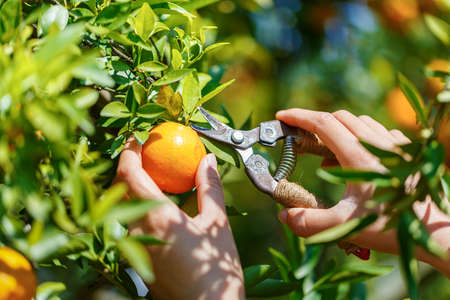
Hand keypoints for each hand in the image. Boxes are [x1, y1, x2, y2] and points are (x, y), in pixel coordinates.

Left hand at [114, 138, 243, 299]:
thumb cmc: (216, 269)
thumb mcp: (217, 223)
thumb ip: (209, 187)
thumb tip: (207, 160)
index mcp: (155, 216)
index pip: (128, 173)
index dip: (129, 151)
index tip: (137, 136)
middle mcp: (136, 230)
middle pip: (120, 188)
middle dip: (129, 165)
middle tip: (148, 152)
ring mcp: (134, 246)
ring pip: (124, 206)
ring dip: (135, 186)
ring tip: (157, 175)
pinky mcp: (139, 258)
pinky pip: (132, 223)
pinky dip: (141, 206)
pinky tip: (163, 205)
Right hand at [276, 108, 449, 276]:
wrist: (432, 230)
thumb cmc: (390, 227)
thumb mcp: (344, 226)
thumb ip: (309, 221)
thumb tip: (283, 215)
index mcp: (359, 156)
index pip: (323, 123)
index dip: (299, 117)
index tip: (281, 116)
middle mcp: (377, 143)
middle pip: (339, 117)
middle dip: (314, 122)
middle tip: (299, 139)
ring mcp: (394, 144)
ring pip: (358, 122)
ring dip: (336, 130)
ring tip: (323, 156)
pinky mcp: (405, 150)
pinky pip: (375, 131)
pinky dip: (356, 137)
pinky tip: (352, 159)